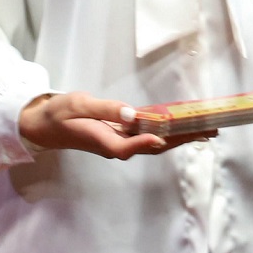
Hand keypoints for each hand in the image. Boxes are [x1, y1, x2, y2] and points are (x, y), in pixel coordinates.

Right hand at [18, 91, 194, 159]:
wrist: (43, 124)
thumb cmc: (59, 114)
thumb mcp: (78, 105)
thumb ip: (105, 110)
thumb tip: (131, 115)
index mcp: (102, 141)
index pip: (127, 147)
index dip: (145, 143)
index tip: (162, 138)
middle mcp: (115, 145)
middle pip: (152, 146)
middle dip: (181, 139)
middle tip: (209, 131)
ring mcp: (119, 141)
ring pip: (154, 142)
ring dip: (179, 136)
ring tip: (205, 130)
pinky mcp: (120, 135)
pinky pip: (148, 135)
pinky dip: (167, 131)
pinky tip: (182, 126)